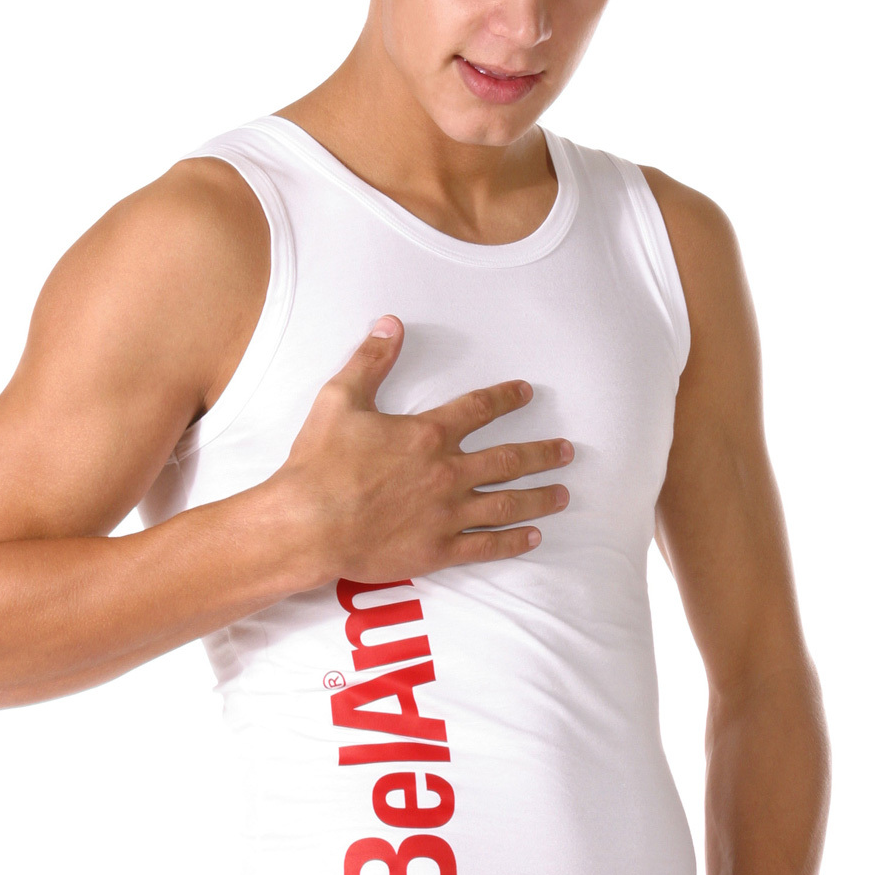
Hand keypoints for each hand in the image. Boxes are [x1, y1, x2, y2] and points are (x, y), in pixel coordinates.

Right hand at [273, 314, 574, 586]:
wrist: (308, 524)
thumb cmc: (320, 464)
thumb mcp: (339, 400)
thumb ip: (370, 361)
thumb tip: (390, 324)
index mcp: (428, 434)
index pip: (478, 409)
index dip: (505, 399)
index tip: (526, 394)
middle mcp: (447, 473)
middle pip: (508, 460)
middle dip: (541, 454)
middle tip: (566, 451)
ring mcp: (447, 514)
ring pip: (507, 503)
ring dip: (539, 497)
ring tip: (563, 494)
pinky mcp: (437, 550)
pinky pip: (485, 545)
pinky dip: (513, 541)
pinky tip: (533, 537)